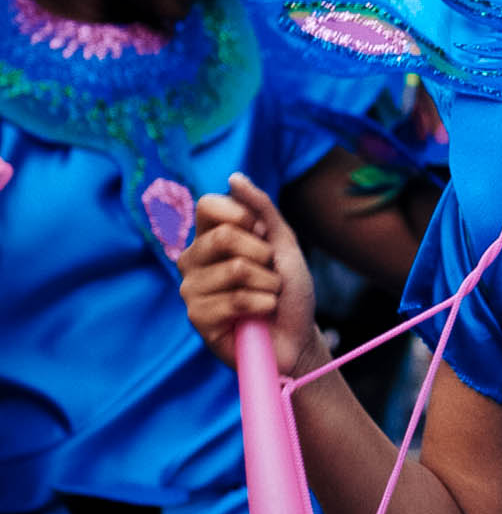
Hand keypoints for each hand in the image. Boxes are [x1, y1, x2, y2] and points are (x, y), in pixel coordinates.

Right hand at [178, 172, 324, 376]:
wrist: (297, 336)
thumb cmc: (288, 290)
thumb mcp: (282, 242)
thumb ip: (261, 208)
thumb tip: (234, 177)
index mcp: (209, 237)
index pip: (207, 205)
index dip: (242, 215)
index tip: (262, 233)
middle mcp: (193, 260)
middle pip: (223, 236)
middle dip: (263, 254)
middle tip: (270, 272)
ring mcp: (192, 289)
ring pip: (236, 270)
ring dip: (268, 284)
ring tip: (267, 296)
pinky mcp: (197, 318)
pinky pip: (235, 300)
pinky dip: (262, 305)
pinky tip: (261, 314)